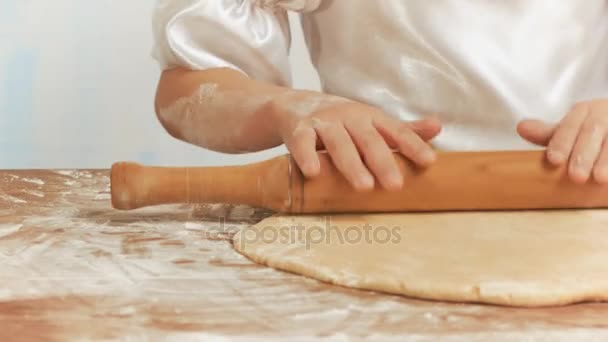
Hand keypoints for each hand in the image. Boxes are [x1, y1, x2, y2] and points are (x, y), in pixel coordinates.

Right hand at [273, 95, 441, 190]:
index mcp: (370, 117)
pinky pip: (303, 143)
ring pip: (339, 143)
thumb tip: (438, 128)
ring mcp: (323, 122)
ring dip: (351, 164)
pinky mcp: (299, 129)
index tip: (429, 162)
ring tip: (364, 187)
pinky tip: (314, 173)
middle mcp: (349, 117)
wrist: (294, 105)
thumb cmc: (339, 120)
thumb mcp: (370, 122)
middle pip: (369, 140)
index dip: (412, 145)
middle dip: (383, 162)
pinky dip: (307, 156)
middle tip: (396, 186)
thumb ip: (402, 129)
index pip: (396, 131)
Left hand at [518, 99, 607, 183]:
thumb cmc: (591, 129)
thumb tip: (522, 127)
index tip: (553, 160)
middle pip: (593, 132)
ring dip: (607, 159)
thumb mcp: (571, 128)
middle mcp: (604, 113)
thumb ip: (550, 133)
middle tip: (575, 176)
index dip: (561, 141)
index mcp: (584, 111)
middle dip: (583, 154)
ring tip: (599, 179)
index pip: (570, 124)